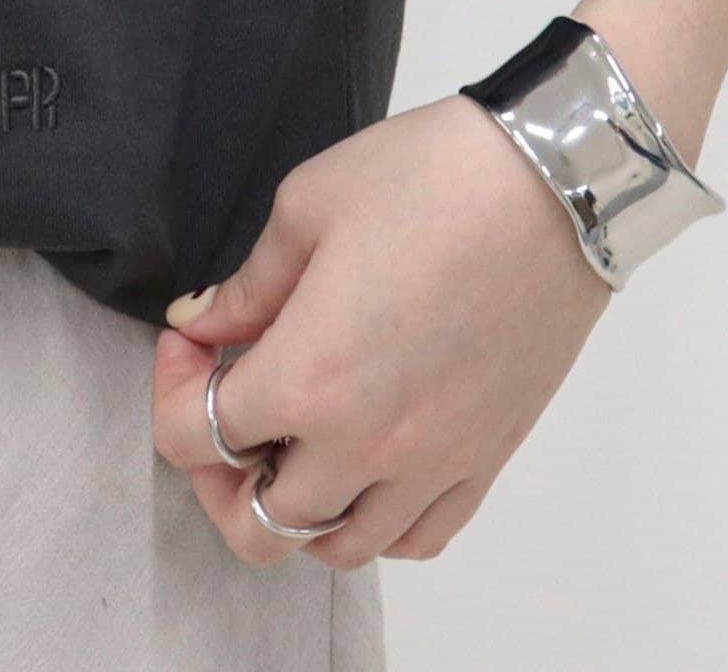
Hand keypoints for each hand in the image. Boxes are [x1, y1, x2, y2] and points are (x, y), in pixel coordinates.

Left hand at [150, 92, 612, 568]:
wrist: (555, 183)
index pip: (194, 437)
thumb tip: (201, 322)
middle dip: (215, 468)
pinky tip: (363, 462)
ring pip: (337, 548)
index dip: (172, 386)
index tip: (193, 339)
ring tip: (290, 440)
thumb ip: (247, 285)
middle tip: (225, 403)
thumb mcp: (307, 207)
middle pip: (255, 521)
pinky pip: (419, 538)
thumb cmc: (430, 179)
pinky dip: (376, 521)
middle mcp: (366, 445)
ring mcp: (432, 464)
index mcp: (308, 379)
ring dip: (293, 506)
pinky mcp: (485, 460)